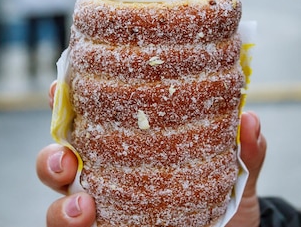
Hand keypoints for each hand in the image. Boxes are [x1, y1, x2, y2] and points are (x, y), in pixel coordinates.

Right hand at [38, 82, 266, 226]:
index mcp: (129, 150)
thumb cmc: (225, 206)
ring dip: (60, 207)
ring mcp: (103, 213)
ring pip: (60, 207)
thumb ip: (244, 153)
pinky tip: (89, 224)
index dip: (67, 102)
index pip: (92, 122)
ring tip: (82, 208)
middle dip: (51, 157)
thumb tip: (249, 120)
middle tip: (66, 158)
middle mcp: (108, 180)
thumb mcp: (236, 178)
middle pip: (62, 162)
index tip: (60, 87)